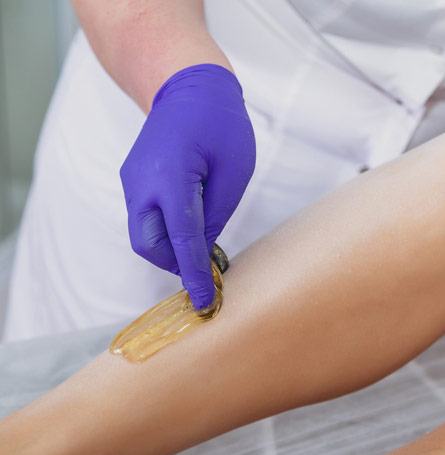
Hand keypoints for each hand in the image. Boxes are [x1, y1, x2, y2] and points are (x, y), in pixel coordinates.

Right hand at [120, 64, 254, 308]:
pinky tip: (189, 227)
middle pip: (149, 245)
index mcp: (170, 177)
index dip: (194, 273)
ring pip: (143, 235)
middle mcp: (141, 182)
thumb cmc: (220, 124)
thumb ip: (215, 214)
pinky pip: (145, 217)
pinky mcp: (133, 180)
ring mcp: (132, 180)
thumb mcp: (233, 171)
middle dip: (175, 264)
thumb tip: (202, 251)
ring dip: (169, 249)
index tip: (204, 300)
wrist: (188, 86)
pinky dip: (164, 232)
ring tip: (202, 248)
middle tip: (208, 269)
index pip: (181, 239)